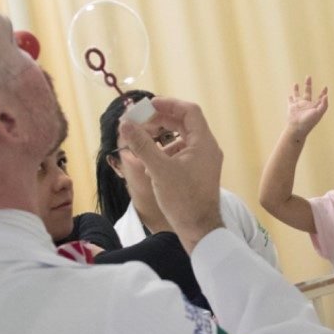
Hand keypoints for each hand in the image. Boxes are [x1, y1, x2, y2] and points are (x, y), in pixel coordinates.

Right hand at [119, 98, 224, 252]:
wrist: (199, 230)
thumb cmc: (184, 200)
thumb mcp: (159, 169)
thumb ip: (142, 144)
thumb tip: (125, 124)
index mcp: (204, 143)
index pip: (189, 111)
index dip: (168, 104)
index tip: (148, 105)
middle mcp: (207, 149)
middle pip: (184, 123)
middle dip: (160, 121)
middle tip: (140, 123)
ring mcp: (203, 161)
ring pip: (181, 139)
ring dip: (161, 137)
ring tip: (142, 143)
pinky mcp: (197, 173)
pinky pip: (181, 154)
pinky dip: (165, 152)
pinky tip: (150, 163)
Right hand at [287, 77, 327, 135]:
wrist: (297, 128)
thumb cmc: (309, 122)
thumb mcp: (318, 113)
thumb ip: (324, 105)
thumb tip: (326, 96)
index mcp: (314, 106)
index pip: (320, 98)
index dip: (323, 93)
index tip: (325, 87)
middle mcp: (306, 105)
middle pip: (308, 92)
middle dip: (308, 85)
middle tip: (308, 76)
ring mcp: (298, 105)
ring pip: (297, 95)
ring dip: (296, 89)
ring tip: (295, 83)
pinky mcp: (292, 107)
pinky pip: (290, 101)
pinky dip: (290, 98)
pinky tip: (289, 95)